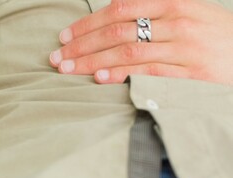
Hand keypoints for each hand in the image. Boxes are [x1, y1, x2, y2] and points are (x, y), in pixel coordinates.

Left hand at [49, 0, 232, 85]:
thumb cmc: (212, 36)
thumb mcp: (186, 13)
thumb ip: (152, 13)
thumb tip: (111, 19)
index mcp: (173, 2)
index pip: (121, 8)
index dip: (89, 23)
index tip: (65, 36)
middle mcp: (177, 21)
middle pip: (118, 31)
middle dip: (82, 45)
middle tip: (57, 58)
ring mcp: (184, 47)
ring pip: (128, 51)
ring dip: (92, 61)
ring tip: (68, 70)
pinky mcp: (191, 73)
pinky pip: (148, 71)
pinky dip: (120, 74)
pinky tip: (99, 78)